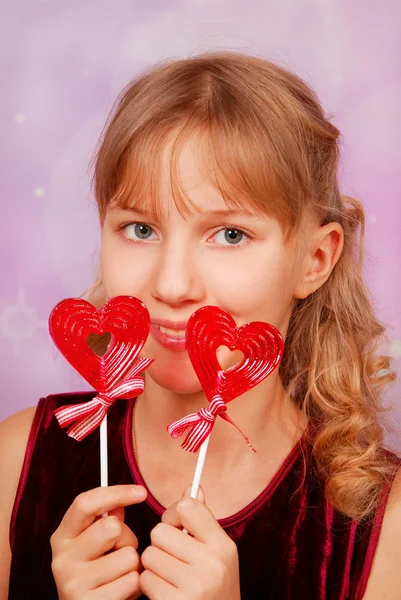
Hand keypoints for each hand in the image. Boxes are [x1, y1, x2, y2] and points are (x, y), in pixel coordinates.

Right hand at [50, 484, 146, 599]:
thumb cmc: (97, 573)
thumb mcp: (96, 544)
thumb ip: (107, 519)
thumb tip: (123, 499)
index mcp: (62, 537)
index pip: (84, 503)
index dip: (115, 492)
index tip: (142, 492)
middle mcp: (62, 559)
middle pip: (111, 526)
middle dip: (127, 537)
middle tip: (121, 551)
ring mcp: (73, 583)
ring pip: (128, 556)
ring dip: (133, 565)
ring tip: (121, 574)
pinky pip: (132, 581)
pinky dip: (134, 586)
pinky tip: (122, 591)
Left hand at [140, 486, 240, 599]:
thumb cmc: (215, 590)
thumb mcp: (218, 555)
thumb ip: (202, 521)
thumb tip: (192, 487)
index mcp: (224, 546)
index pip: (188, 506)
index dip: (174, 514)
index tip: (177, 526)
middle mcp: (213, 564)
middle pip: (161, 531)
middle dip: (162, 545)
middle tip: (175, 560)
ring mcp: (195, 586)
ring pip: (149, 555)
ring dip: (154, 567)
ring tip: (171, 579)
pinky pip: (145, 580)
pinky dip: (150, 586)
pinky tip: (166, 594)